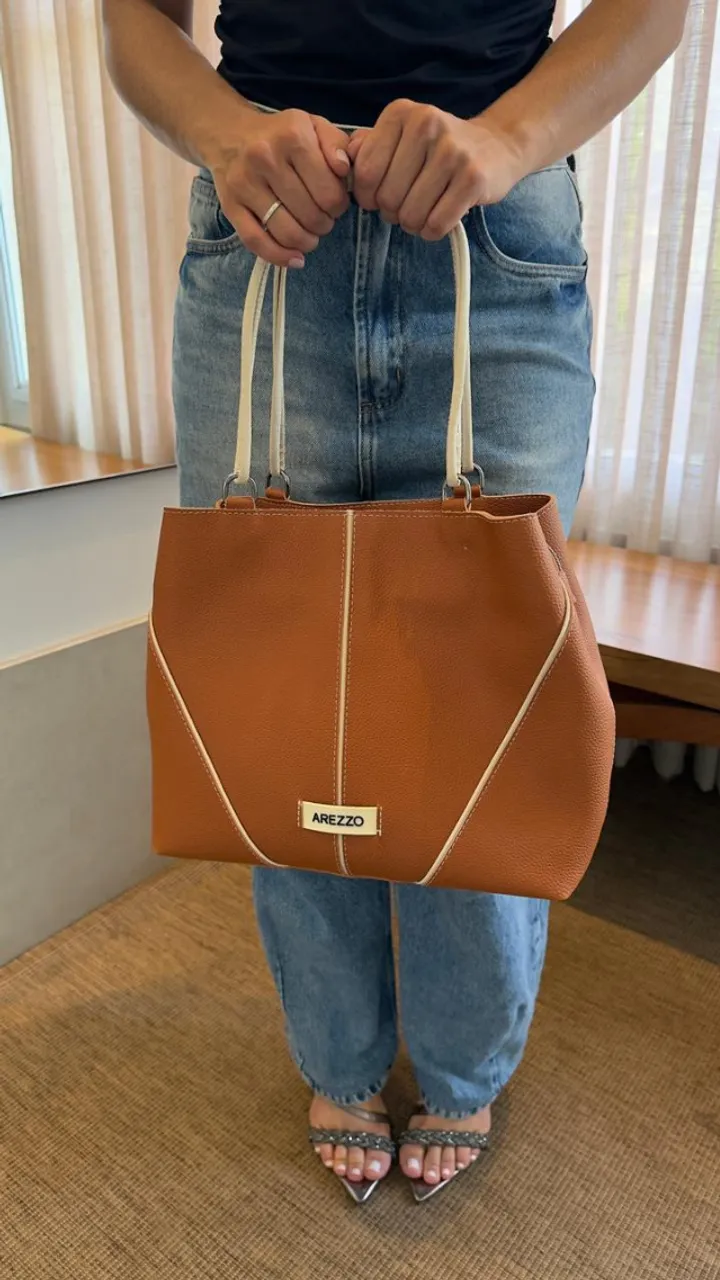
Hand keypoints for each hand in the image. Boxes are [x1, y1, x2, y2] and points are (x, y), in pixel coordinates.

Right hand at [212, 108, 351, 266]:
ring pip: (287, 232)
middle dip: (324, 224)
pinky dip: (279, 257)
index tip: (336, 204)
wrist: (229, 134)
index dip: (339, 206)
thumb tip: (344, 170)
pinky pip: (256, 241)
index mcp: (293, 136)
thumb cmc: (281, 135)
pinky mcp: (230, 205)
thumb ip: (337, 144)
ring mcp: (245, 183)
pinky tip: (295, 259)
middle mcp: (266, 158)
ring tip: (310, 236)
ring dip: (306, 242)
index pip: (329, 193)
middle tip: (323, 219)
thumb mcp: (314, 126)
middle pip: (310, 215)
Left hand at [347, 99, 524, 239]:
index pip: (365, 173)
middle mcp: (426, 125)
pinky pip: (436, 224)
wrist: (496, 146)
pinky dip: (432, 231)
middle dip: (392, 212)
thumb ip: (368, 147)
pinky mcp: (473, 178)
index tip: (378, 197)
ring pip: (410, 215)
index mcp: (400, 114)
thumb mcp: (401, 137)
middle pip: (386, 198)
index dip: (367, 196)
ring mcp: (452, 151)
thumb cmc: (438, 148)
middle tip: (406, 205)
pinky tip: (438, 218)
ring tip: (423, 211)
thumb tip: (342, 162)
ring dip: (413, 224)